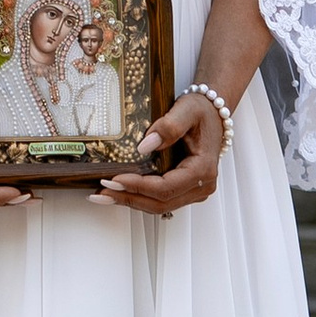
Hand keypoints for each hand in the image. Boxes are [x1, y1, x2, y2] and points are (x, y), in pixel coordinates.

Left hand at [99, 88, 227, 213]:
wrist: (213, 113)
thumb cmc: (202, 112)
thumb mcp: (187, 110)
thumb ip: (169, 126)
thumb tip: (145, 146)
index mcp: (203, 169)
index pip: (166, 187)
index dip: (138, 186)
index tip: (115, 179)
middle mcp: (201, 185)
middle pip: (161, 202)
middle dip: (129, 198)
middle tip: (102, 192)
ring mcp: (194, 190)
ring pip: (159, 206)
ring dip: (131, 201)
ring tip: (104, 195)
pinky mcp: (185, 190)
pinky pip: (160, 200)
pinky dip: (139, 198)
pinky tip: (120, 192)